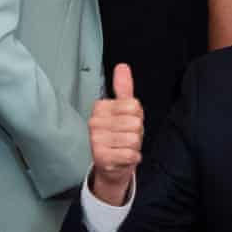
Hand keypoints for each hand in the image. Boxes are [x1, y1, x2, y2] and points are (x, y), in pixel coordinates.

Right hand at [88, 64, 143, 205]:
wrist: (111, 166)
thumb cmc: (120, 135)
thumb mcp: (125, 110)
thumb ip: (124, 89)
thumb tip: (122, 66)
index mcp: (100, 107)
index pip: (134, 106)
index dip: (137, 116)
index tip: (127, 123)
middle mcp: (94, 122)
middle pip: (135, 122)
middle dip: (137, 132)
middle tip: (126, 137)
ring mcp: (95, 140)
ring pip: (134, 139)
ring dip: (135, 146)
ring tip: (124, 147)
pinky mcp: (101, 157)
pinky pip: (131, 154)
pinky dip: (133, 158)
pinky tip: (123, 157)